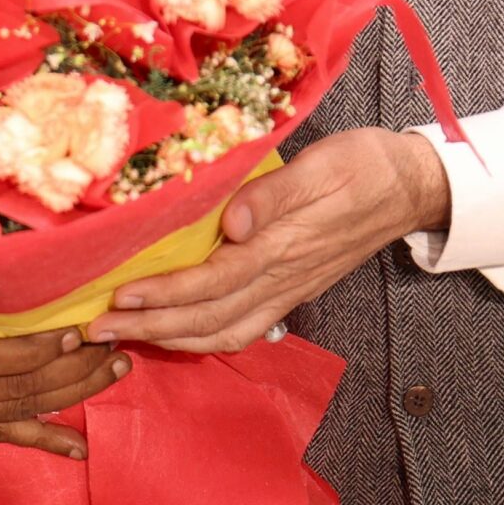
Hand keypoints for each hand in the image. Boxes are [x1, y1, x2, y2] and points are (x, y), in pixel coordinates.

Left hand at [85, 128, 450, 353]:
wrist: (410, 186)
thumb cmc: (363, 166)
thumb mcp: (321, 165)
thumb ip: (274, 195)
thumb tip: (231, 222)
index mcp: (282, 247)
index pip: (212, 281)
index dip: (163, 295)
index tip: (118, 297)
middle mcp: (281, 278)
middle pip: (207, 317)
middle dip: (148, 329)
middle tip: (94, 332)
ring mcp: (287, 290)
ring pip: (222, 331)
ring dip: (168, 340)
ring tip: (122, 338)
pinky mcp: (292, 290)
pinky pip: (241, 327)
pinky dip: (202, 339)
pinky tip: (175, 334)